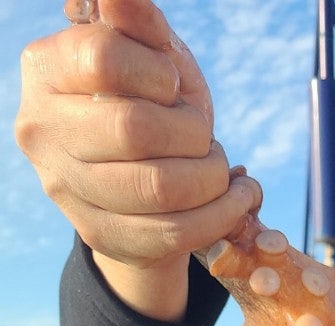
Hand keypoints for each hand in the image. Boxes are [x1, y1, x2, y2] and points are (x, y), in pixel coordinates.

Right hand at [15, 0, 260, 317]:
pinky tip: (236, 199)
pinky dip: (221, 215)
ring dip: (211, 178)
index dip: (158, 73)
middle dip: (191, 133)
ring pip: (160, 189)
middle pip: (135, 130)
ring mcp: (68, 190)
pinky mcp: (101, 235)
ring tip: (220, 168)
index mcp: (47, 70)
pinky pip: (175, 232)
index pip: (104, 59)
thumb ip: (143, 26)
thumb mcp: (151, 59)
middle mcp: (44, 131)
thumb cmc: (145, 105)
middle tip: (203, 135)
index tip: (172, 86)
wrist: (135, 187)